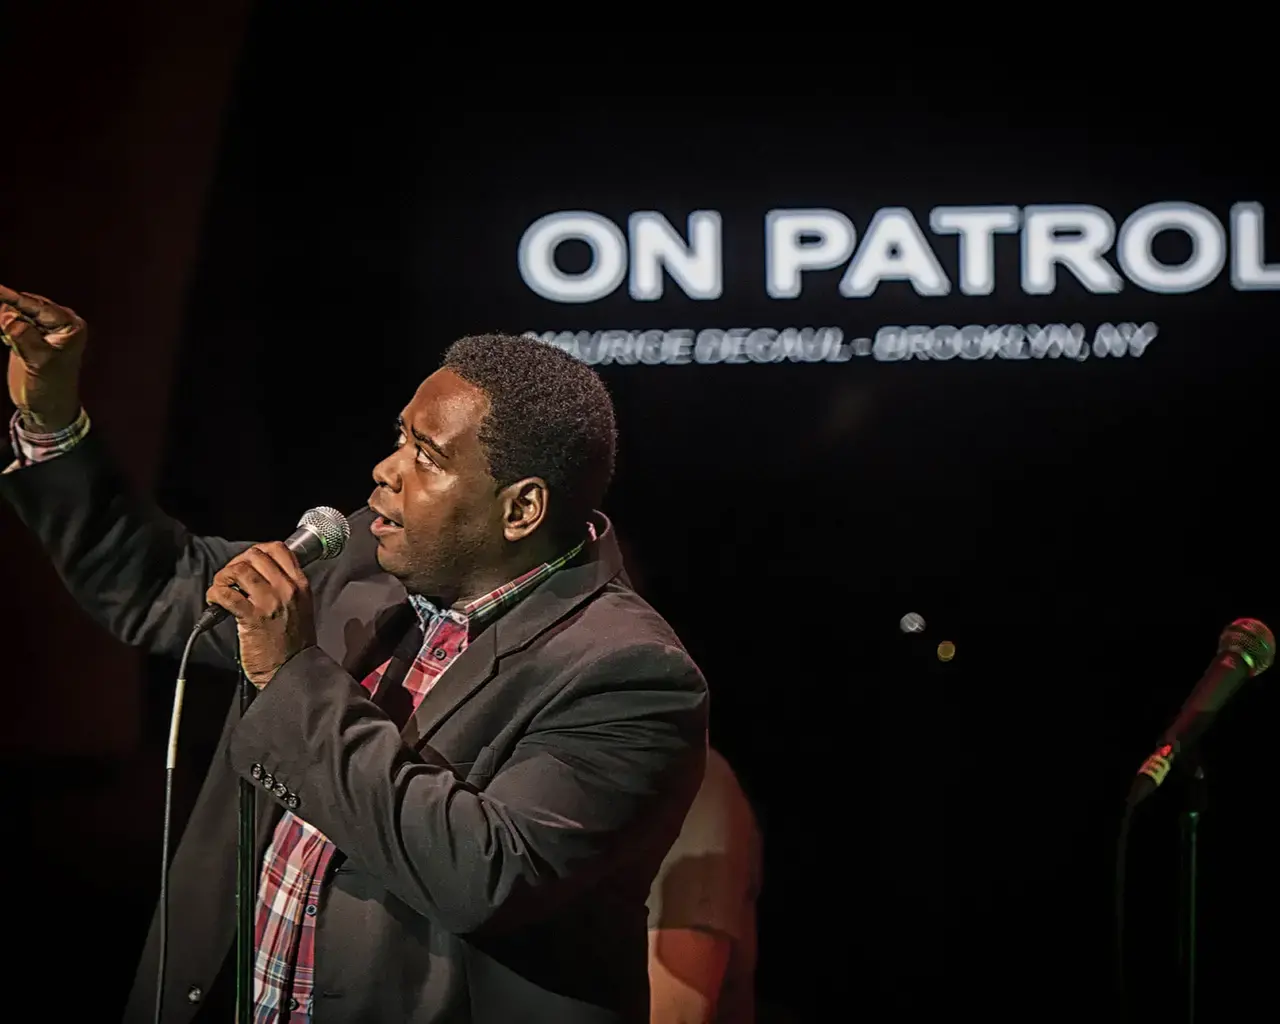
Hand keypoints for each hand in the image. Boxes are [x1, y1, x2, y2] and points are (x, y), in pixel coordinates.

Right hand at [0, 284, 86, 431]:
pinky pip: (11, 323)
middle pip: (26, 305)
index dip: (13, 298)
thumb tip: (7, 314)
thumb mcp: (39, 362)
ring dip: (2, 311)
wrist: (47, 409)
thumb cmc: (51, 388)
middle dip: (6, 302)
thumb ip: (24, 337)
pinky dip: (1, 322)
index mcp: (70, 326)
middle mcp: (59, 324)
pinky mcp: (29, 338)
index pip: (38, 306)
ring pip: (16, 313)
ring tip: (0, 315)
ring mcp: (43, 330)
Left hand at [206, 543, 315, 686]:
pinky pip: (226, 593)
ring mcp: (270, 602)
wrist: (293, 670)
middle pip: (255, 555)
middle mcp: (287, 589)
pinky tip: (215, 602)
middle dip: (236, 563)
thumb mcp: (302, 606)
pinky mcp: (252, 618)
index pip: (277, 548)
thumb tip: (259, 572)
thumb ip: (287, 586)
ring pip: (239, 569)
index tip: (247, 563)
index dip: (256, 551)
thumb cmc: (294, 642)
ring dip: (223, 577)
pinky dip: (215, 593)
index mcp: (300, 584)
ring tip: (221, 589)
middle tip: (230, 578)